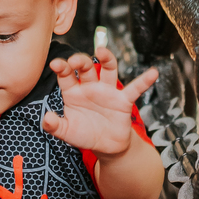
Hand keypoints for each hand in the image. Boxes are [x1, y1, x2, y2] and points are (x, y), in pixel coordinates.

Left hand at [42, 47, 158, 158]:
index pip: (66, 75)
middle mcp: (90, 87)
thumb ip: (54, 126)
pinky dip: (144, 81)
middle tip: (76, 61)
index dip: (61, 68)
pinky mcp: (123, 100)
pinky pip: (135, 89)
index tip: (56, 64)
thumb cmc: (84, 135)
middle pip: (85, 67)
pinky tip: (153, 73)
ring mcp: (107, 91)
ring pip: (107, 69)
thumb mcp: (66, 132)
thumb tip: (46, 118)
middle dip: (80, 61)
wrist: (105, 147)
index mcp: (73, 92)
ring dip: (106, 59)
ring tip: (102, 51)